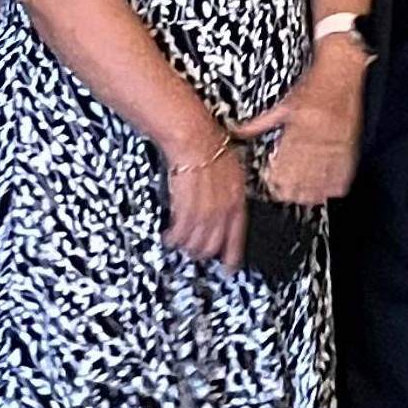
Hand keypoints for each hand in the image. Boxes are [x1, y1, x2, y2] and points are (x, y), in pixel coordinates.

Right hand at [159, 127, 245, 265]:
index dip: (233, 256)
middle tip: (195, 251)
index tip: (229, 267)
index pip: (237, 237)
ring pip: (196, 244)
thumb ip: (230, 195)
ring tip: (180, 242)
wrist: (195, 140)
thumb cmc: (211, 148)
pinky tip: (170, 235)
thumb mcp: (232, 173)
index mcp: (238, 201)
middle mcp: (223, 211)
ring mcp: (205, 212)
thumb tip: (226, 208)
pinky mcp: (186, 210)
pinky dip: (173, 238)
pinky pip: (180, 235)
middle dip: (203, 252)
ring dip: (186, 246)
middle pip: (213, 246)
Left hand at [238, 49, 363, 206]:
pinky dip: (335, 181)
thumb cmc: (315, 83)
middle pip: (305, 169)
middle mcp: (319, 133)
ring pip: (324, 172)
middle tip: (286, 195)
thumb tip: (239, 131)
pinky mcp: (350, 142)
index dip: (279, 175)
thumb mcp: (285, 101)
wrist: (343, 69)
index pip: (287, 157)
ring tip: (303, 197)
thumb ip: (262, 121)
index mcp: (301, 122)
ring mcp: (337, 139)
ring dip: (313, 188)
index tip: (272, 184)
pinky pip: (344, 168)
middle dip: (294, 186)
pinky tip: (328, 190)